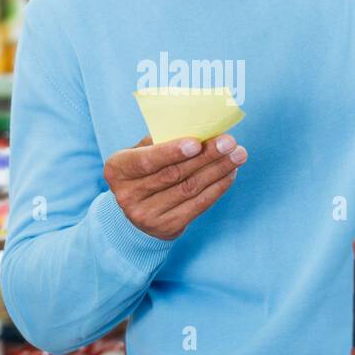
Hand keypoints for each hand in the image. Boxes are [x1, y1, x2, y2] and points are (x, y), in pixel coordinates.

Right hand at [103, 133, 247, 239]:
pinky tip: (230, 173)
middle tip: (229, 142)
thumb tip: (196, 127)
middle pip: (174, 174)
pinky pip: (198, 205)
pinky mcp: (167, 227)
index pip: (146, 161)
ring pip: (189, 188)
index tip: (197, 143)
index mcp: (117, 169)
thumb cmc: (143, 171)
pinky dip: (217, 187)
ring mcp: (146, 215)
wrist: (136, 212)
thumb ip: (160, 140)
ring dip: (217, 170)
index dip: (172, 151)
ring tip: (237, 155)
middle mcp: (128, 195)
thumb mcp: (140, 153)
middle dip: (206, 156)